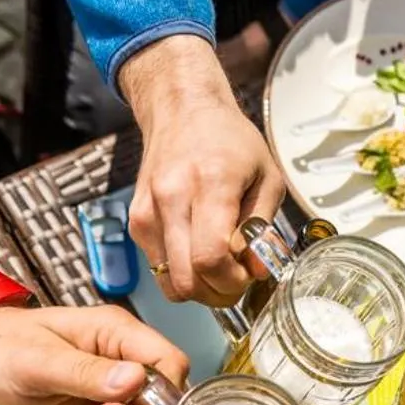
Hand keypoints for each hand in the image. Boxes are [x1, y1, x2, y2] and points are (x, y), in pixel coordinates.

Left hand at [0, 304, 188, 404]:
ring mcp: (117, 373)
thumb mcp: (39, 365)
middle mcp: (123, 350)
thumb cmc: (0, 350)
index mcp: (115, 331)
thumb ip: (87, 373)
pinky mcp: (108, 394)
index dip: (162, 395)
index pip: (170, 362)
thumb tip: (135, 381)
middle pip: (167, 391)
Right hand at [120, 36, 283, 305]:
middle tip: (236, 279)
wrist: (182, 110)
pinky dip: (182, 272)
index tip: (248, 274)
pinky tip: (197, 250)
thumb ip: (263, 228)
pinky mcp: (137, 222)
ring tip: (219, 268)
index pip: (211, 259)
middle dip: (217, 293)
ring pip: (170, 283)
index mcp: (210, 185)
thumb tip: (257, 271)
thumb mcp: (266, 177)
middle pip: (188, 280)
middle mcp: (172, 200)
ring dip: (199, 288)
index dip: (232, 281)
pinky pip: (159, 269)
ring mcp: (148, 213)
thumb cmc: (229, 140)